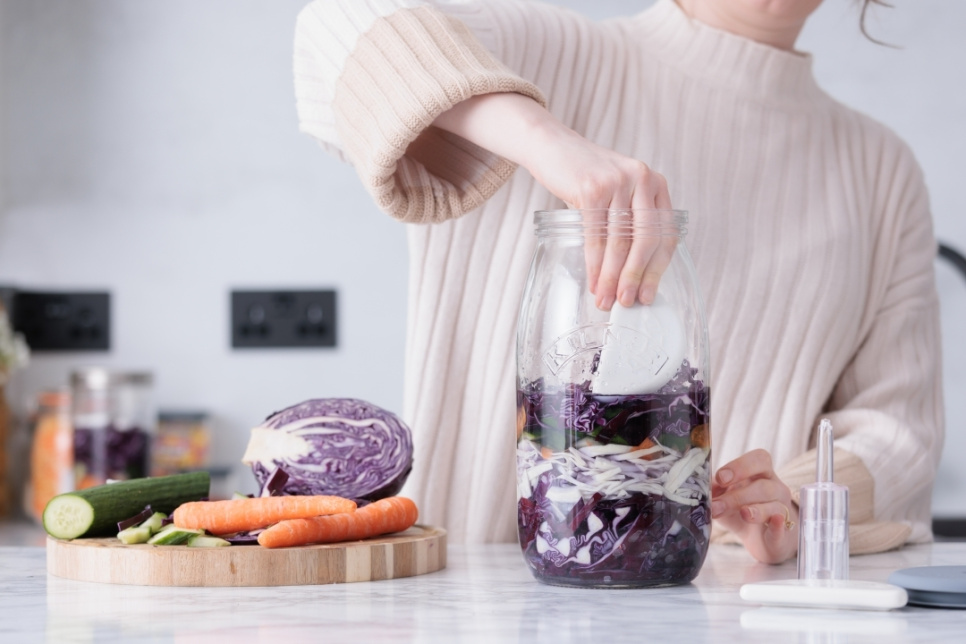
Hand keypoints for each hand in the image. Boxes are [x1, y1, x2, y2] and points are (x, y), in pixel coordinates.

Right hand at [522, 121, 676, 309]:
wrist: (551, 146)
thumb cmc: (584, 176)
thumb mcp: (618, 192)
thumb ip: (630, 221)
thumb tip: (632, 276)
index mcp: (655, 183)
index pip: (665, 234)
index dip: (657, 269)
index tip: (648, 295)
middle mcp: (642, 179)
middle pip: (645, 240)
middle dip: (635, 278)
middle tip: (628, 303)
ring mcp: (617, 182)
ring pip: (620, 242)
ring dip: (612, 277)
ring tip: (606, 299)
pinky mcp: (592, 188)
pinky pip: (596, 236)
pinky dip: (593, 265)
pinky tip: (592, 282)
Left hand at [711, 449, 797, 563]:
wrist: (761, 540)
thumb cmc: (740, 511)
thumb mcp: (724, 498)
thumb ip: (714, 491)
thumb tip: (697, 487)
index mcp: (760, 474)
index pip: (759, 459)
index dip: (740, 466)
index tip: (720, 477)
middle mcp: (775, 488)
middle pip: (763, 485)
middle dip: (738, 495)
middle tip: (717, 505)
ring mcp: (782, 510)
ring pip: (774, 505)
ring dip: (756, 510)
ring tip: (743, 514)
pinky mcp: (784, 532)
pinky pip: (783, 527)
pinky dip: (779, 525)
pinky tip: (774, 522)